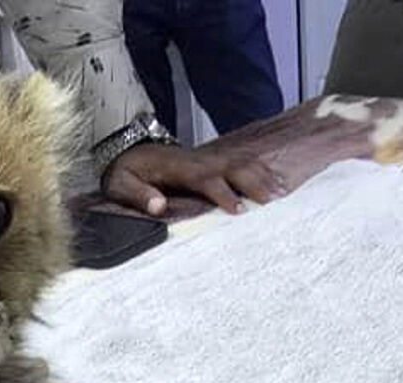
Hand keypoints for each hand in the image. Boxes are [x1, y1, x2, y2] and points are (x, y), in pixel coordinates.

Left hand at [104, 142, 285, 216]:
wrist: (128, 156)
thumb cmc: (124, 174)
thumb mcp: (121, 184)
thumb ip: (138, 194)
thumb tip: (157, 206)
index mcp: (176, 167)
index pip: (203, 177)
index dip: (221, 191)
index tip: (237, 208)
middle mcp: (196, 160)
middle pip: (230, 166)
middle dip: (252, 181)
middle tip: (272, 199)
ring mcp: (206, 160)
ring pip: (239, 163)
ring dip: (261, 177)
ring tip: (282, 193)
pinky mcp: (212, 165)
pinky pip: (239, 166)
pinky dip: (259, 174)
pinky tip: (276, 185)